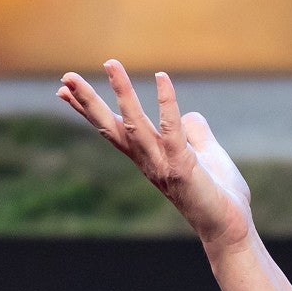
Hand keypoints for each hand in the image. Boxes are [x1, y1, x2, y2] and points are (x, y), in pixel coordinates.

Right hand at [58, 62, 253, 249]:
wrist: (229, 227)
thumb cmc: (216, 194)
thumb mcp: (204, 156)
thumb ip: (194, 134)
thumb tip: (190, 115)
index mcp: (149, 156)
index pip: (112, 128)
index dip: (87, 109)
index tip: (63, 90)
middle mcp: (148, 159)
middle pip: (111, 125)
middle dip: (87, 101)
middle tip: (65, 76)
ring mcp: (162, 163)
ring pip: (134, 122)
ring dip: (122, 91)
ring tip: (110, 63)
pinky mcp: (182, 166)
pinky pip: (172, 129)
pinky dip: (167, 102)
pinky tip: (162, 77)